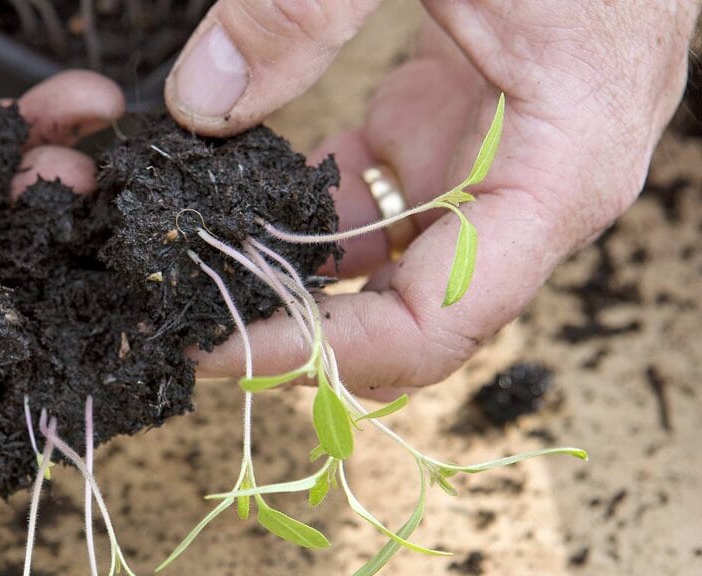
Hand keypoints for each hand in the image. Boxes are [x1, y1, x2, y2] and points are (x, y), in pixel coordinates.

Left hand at [166, 1, 699, 394]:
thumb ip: (303, 10)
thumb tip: (203, 100)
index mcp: (564, 165)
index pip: (440, 320)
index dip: (325, 352)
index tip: (225, 348)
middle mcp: (548, 178)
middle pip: (421, 309)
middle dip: (308, 326)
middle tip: (201, 322)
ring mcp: (514, 146)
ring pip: (404, 256)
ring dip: (309, 267)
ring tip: (213, 265)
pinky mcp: (478, 109)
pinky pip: (397, 189)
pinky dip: (325, 202)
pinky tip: (261, 192)